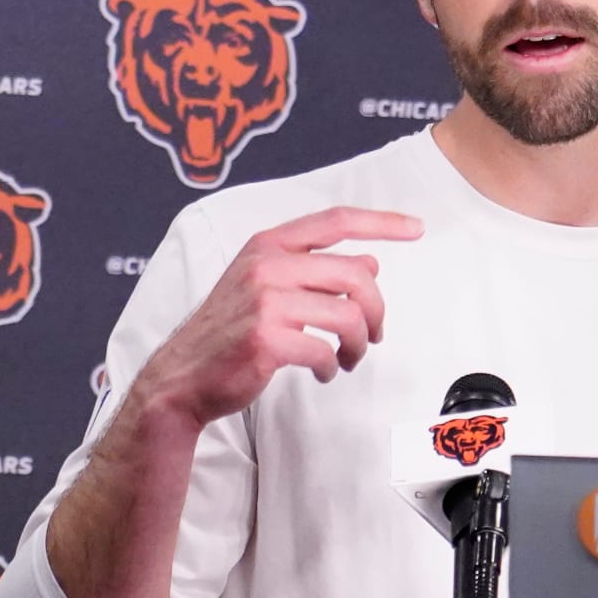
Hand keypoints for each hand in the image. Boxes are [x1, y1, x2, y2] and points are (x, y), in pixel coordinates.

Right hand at [128, 207, 423, 429]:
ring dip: (357, 344)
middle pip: (356, 275)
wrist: (182, 377)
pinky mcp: (267, 340)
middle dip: (376, 311)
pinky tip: (322, 371)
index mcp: (267, 245)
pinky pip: (325, 350)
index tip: (416, 229)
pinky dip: (332, 366)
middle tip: (373, 335)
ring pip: (348, 315)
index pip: (336, 221)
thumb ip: (314, 270)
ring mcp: (265, 302)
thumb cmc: (228, 332)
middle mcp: (266, 266)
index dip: (382, 223)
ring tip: (346, 358)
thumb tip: (369, 263)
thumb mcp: (266, 286)